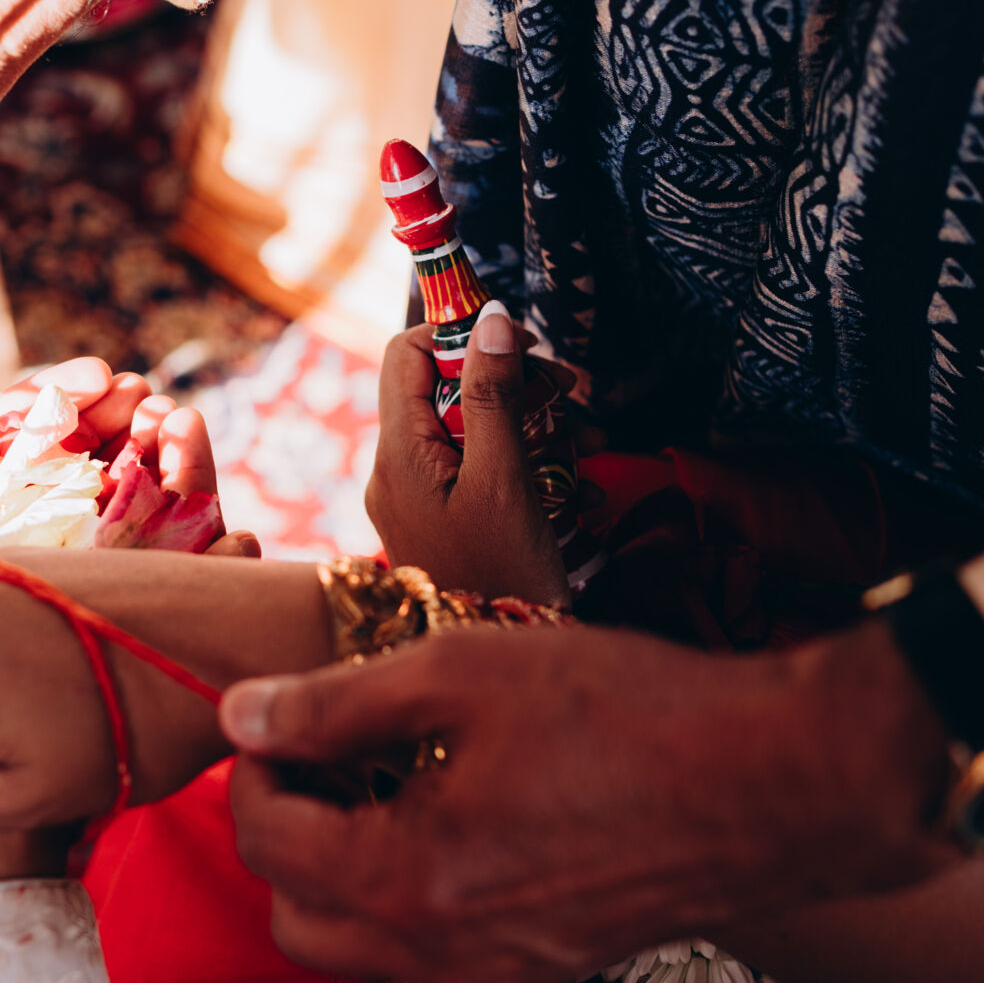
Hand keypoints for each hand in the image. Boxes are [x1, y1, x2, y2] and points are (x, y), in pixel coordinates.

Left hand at [220, 618, 957, 982]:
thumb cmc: (626, 710)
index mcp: (406, 875)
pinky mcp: (541, 960)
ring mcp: (493, 964)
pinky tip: (446, 810)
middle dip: (278, 833)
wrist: (779, 781)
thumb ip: (336, 703)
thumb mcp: (462, 673)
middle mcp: (439, 944)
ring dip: (335, 872)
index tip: (277, 717)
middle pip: (291, 917)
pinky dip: (401, 893)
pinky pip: (427, 948)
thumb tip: (242, 714)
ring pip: (356, 946)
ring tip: (378, 778)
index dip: (251, 766)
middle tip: (314, 755)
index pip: (265, 838)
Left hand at [367, 306, 599, 604]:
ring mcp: (416, 501)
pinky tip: (577, 483)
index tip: (524, 348)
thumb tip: (491, 318)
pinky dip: (523, 463)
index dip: (461, 336)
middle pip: (441, 389)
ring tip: (588, 441)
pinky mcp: (441, 524)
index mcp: (398, 455)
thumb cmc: (502, 579)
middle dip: (509, 381)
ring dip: (529, 423)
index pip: (405, 353)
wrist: (499, 664)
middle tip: (570, 391)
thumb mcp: (505, 480)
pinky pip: (476, 471)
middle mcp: (395, 473)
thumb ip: (493, 396)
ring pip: (467, 430)